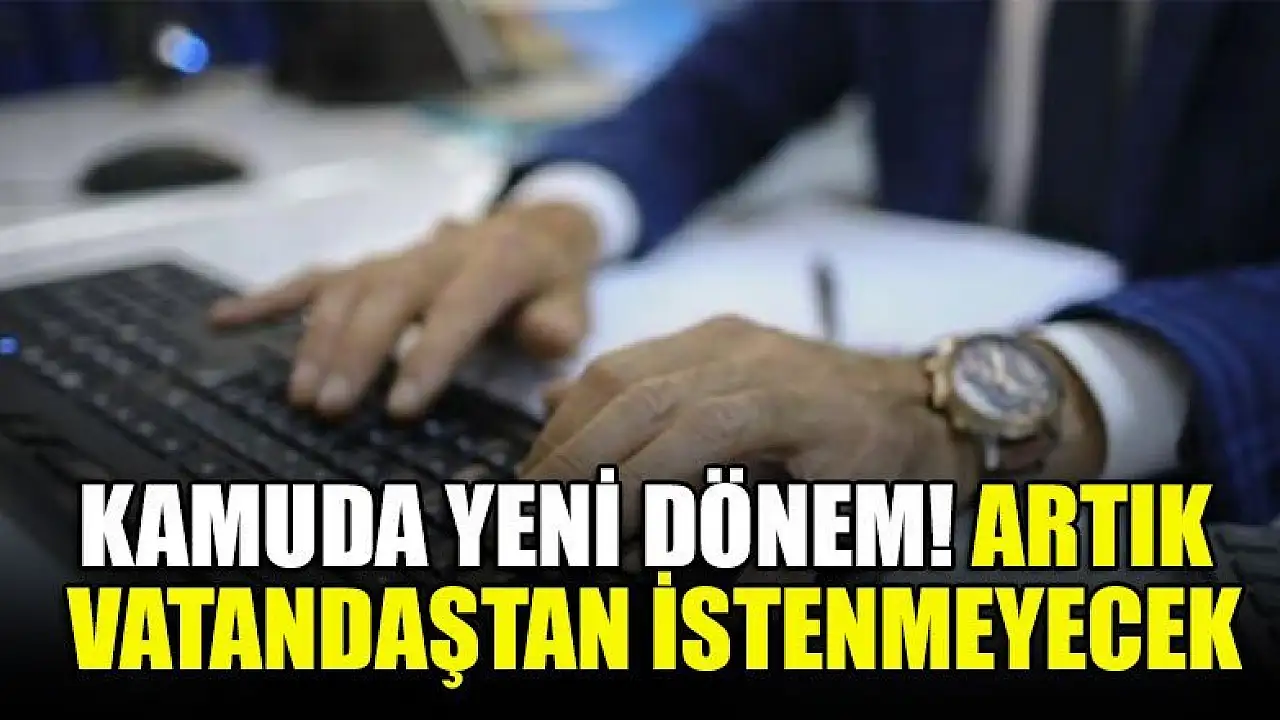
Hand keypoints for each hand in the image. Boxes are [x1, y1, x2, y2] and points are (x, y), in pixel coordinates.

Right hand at [209, 202, 599, 417]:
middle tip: (331, 409)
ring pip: (345, 290)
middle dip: (354, 353)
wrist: (535, 230)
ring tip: (300, 395)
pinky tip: (223, 320)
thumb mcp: (576, 301)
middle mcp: (435, 253)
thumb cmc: (552, 283)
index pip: (455, 310)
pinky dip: (269, 298)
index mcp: (493, 263)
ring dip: (317, 341)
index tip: (401, 409)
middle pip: (385, 298)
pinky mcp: (371, 264)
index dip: (428, 357)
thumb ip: (561, 324)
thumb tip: (543, 340)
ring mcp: (397, 256)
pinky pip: (316, 278)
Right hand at [521, 315, 978, 532]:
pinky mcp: (718, 332)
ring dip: (571, 424)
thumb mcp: (847, 525)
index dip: (631, 486)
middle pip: (639, 395)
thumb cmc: (892, 469)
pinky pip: (637, 355)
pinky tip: (555, 419)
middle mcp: (753, 354)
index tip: (586, 533)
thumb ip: (763, 550)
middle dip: (576, 456)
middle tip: (534, 509)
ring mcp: (732, 335)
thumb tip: (670, 564)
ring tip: (537, 477)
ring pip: (626, 368)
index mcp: (792, 401)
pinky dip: (589, 391)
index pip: (689, 436)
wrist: (930, 401)